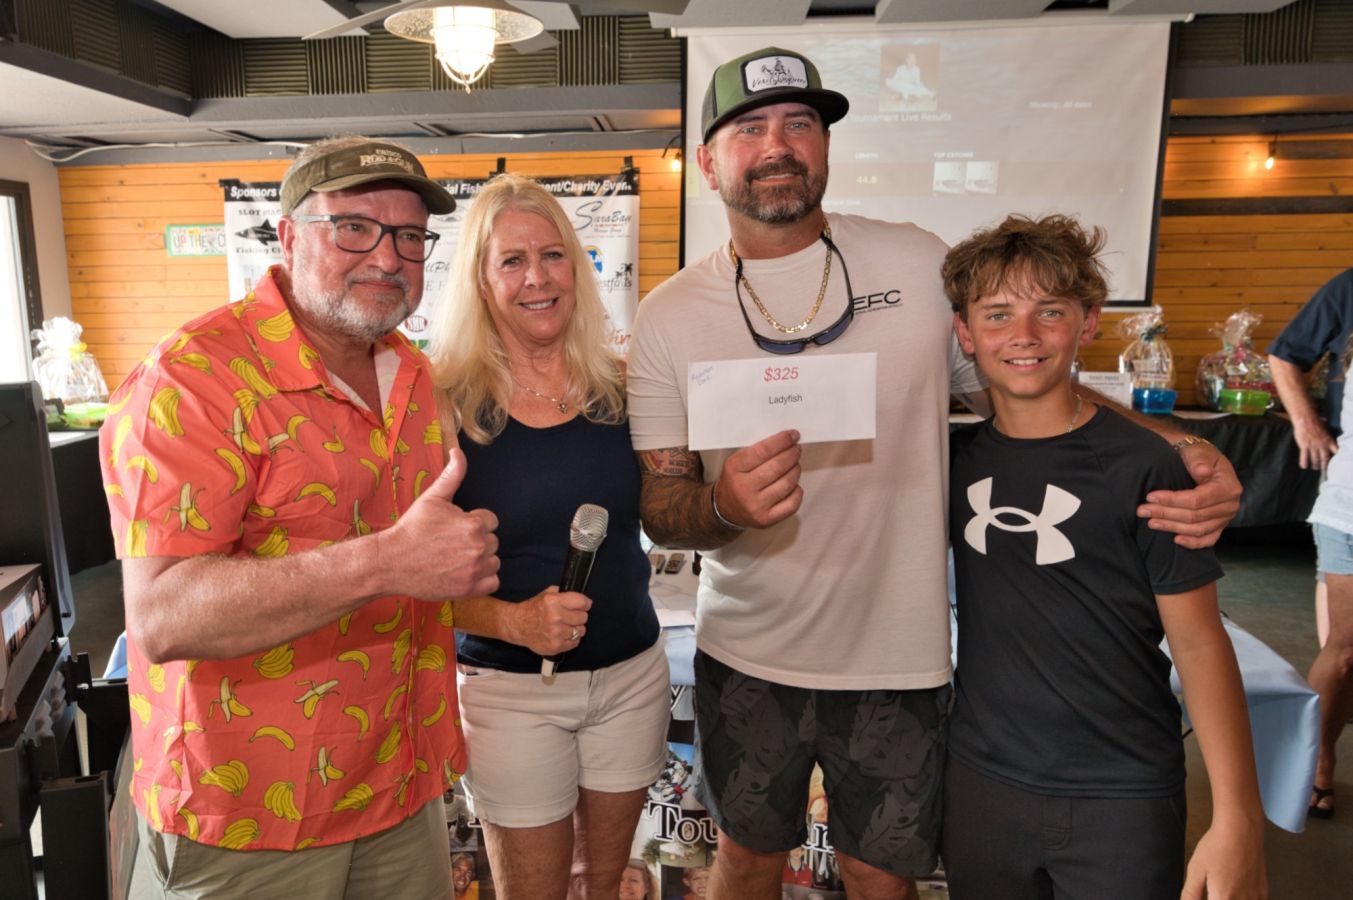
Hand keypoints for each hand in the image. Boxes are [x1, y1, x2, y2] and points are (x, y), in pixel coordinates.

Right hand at [382, 448, 499, 598]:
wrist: (391, 561)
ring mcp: (475, 570)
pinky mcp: (469, 589)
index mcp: (474, 524)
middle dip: (477, 541)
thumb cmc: (412, 528)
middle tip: (452, 544)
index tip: (455, 528)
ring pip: (494, 561)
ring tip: (456, 558)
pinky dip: (483, 579)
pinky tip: (464, 573)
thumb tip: (457, 451)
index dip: (473, 522)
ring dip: (481, 560)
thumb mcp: (432, 498)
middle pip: (493, 541)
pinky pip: (493, 582)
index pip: (491, 521)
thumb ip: (452, 475)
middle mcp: (478, 548)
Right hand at [507, 587, 590, 655]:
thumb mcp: (546, 594)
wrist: (518, 626)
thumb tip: (582, 599)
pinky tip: (562, 634)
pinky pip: (575, 642)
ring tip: (565, 626)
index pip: (582, 602)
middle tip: (570, 616)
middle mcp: (555, 617)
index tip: (584, 605)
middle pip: (583, 617)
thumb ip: (563, 594)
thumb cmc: (533, 609)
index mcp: (553, 601)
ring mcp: (556, 633)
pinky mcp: (555, 646)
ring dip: (575, 628)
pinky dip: (571, 639)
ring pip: (581, 630)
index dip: (585, 603)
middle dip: (579, 616)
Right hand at [714, 430, 803, 529]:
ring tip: (794, 465)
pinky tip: (793, 485)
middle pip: (777, 467)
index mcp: (734, 469)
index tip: (792, 436)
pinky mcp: (766, 519)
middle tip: (796, 449)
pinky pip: (792, 503)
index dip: (781, 442)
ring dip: (795, 470)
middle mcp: (743, 489)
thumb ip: (757, 451)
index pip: (762, 451)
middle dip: (792, 455)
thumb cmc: (736, 481)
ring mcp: (756, 506)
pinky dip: (797, 491)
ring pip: (787, 484)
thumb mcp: (737, 462)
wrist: (726, 509)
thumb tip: (786, 441)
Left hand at [1137, 443, 1240, 548]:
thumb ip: (1199, 460)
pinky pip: (1208, 539)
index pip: (1198, 499)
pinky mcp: (1219, 525)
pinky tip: (1176, 540)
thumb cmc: (1198, 455)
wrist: (1201, 461)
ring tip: (1151, 522)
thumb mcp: (1198, 451)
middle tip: (1142, 510)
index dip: (1173, 500)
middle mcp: (1230, 504)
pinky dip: (1193, 542)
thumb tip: (1202, 471)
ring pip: (1199, 529)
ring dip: (1173, 527)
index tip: (1150, 497)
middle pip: (1196, 516)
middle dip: (1166, 514)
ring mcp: (1225, 517)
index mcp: (1228, 486)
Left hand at [1181, 820, 1266, 898]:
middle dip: (1218, 899)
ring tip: (1223, 889)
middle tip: (1212, 890)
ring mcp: (1255, 897)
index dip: (1209, 899)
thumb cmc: (1216, 847)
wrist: (1241, 831)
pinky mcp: (1263, 890)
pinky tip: (1237, 892)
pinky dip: (1245, 899)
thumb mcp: (1195, 870)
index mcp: (1223, 899)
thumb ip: (1190, 894)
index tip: (1206, 894)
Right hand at [1291, 417, 1338, 470]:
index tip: (1337, 462)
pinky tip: (1304, 466)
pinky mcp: (1304, 446)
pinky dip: (1304, 462)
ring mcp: (1313, 446)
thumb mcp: (1326, 427)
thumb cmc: (1315, 421)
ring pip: (1315, 459)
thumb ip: (1327, 431)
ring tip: (1315, 467)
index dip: (1337, 457)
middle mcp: (1322, 445)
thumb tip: (1328, 425)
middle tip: (1324, 469)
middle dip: (1325, 465)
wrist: (1306, 419)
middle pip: (1325, 458)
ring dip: (1315, 465)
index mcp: (1329, 440)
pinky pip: (1304, 456)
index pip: (1336, 451)